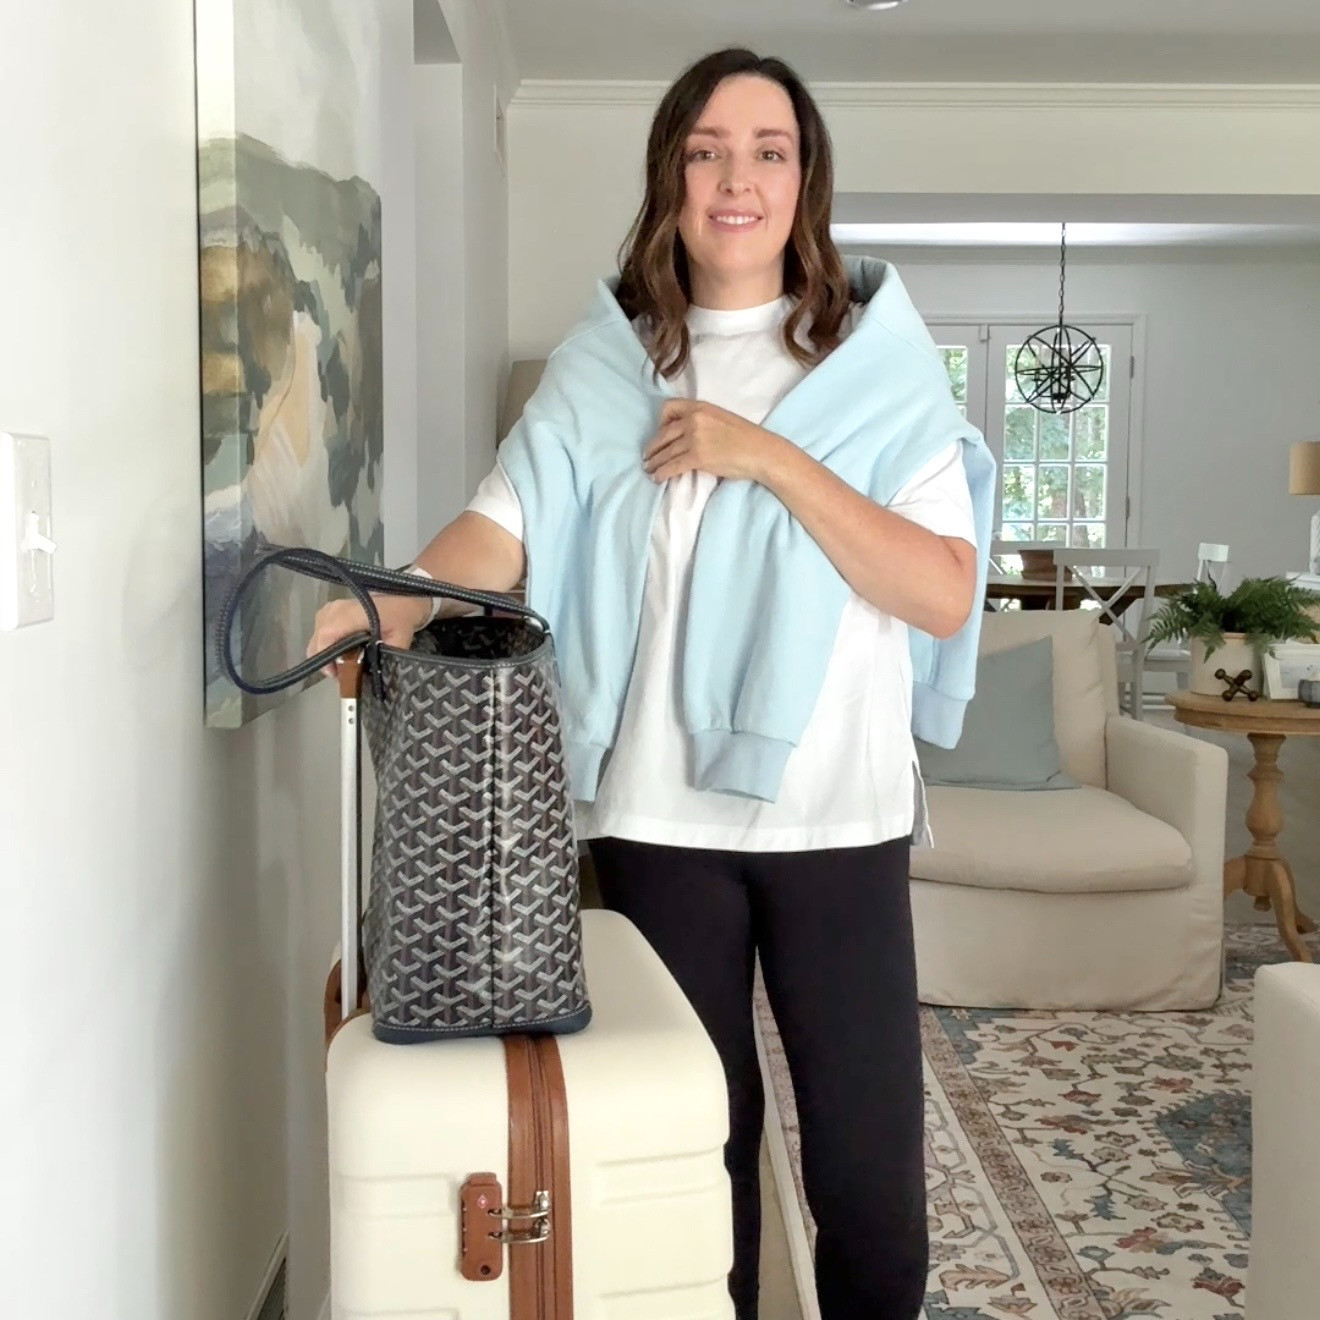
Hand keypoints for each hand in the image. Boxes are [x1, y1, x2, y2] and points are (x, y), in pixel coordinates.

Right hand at [306, 593, 431, 677]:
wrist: (402, 598)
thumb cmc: (401, 617)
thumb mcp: (400, 639)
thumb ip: (386, 656)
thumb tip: (377, 677)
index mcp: (354, 614)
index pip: (328, 634)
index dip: (326, 656)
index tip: (334, 673)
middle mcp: (337, 608)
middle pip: (318, 637)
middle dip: (325, 659)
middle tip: (339, 673)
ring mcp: (332, 607)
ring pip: (317, 634)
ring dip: (324, 651)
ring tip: (340, 664)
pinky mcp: (330, 608)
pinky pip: (320, 628)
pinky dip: (325, 642)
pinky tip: (338, 650)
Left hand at [642, 399, 785, 484]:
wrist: (761, 451)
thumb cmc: (747, 437)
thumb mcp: (721, 418)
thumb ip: (703, 421)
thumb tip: (687, 434)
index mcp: (700, 406)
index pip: (669, 408)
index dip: (660, 422)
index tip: (661, 433)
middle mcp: (694, 419)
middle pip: (663, 434)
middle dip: (652, 448)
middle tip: (647, 457)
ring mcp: (694, 438)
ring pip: (665, 452)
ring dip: (654, 463)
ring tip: (649, 470)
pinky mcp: (697, 457)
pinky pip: (672, 466)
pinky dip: (661, 473)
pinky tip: (657, 478)